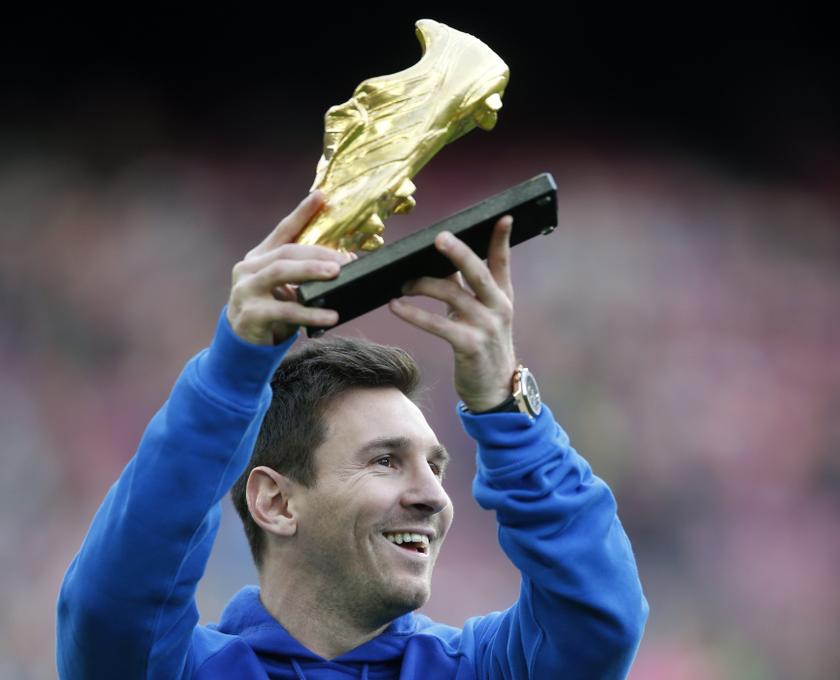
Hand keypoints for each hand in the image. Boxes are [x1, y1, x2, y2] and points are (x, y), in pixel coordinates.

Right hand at [226, 192, 351, 345]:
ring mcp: (246, 290)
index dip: (302, 213)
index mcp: (259, 257)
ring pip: (281, 272)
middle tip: (344, 260)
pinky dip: (311, 313)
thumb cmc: (271, 310)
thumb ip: (305, 272)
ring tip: (336, 274)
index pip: (282, 230)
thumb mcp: (285, 287)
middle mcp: (248, 269)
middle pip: (286, 252)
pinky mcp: (251, 314)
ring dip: (311, 271)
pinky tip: (331, 316)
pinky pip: (285, 311)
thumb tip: (346, 260)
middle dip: (317, 253)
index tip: (322, 197)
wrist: (243, 343)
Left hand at [388, 216, 516, 411]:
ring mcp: (484, 327)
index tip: (503, 216)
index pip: (502, 262)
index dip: (502, 239)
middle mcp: (497, 308)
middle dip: (458, 253)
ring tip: (401, 283)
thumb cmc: (482, 347)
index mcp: (502, 296)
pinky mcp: (469, 346)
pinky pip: (436, 324)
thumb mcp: (481, 315)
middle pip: (477, 272)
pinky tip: (395, 306)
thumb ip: (465, 289)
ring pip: (451, 295)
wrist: (494, 390)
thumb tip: (440, 262)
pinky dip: (413, 314)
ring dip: (421, 285)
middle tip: (439, 238)